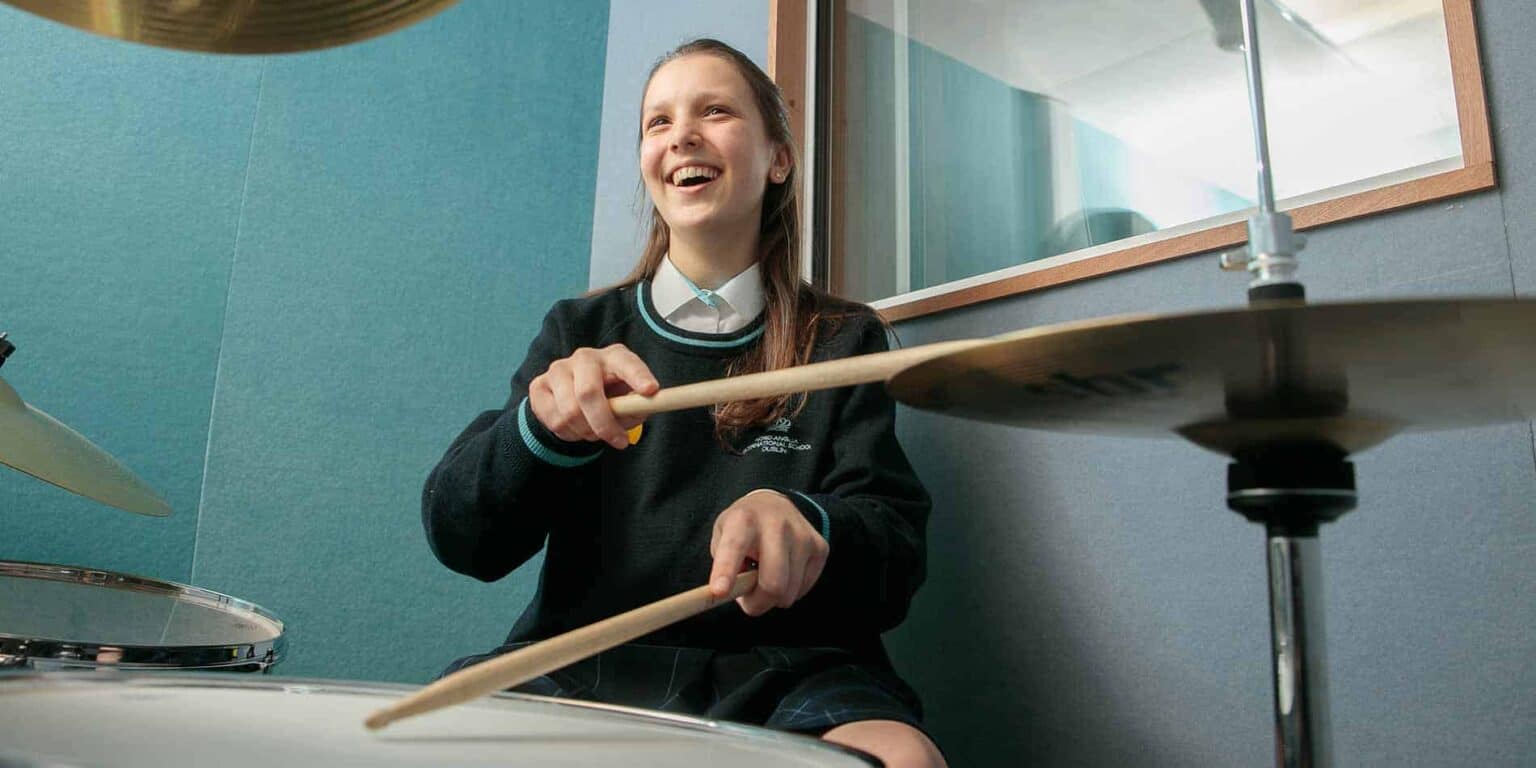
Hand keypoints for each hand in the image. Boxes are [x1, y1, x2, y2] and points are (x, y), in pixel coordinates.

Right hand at [528, 344, 658, 449]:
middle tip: (619, 441)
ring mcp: (558, 370)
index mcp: (613, 357)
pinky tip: (577, 428)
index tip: (651, 390)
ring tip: (595, 432)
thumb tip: (640, 410)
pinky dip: (569, 434)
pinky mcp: (538, 386)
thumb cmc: (611, 396)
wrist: (573, 394)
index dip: (638, 376)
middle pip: (588, 392)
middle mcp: (584, 358)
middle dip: (604, 423)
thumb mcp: (629, 400)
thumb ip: (637, 406)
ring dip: (586, 432)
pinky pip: (554, 420)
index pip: (626, 363)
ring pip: (569, 411)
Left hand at [709, 491, 828, 615]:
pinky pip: (803, 589)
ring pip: (789, 592)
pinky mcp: (820, 547)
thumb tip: (727, 595)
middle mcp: (776, 524)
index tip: (719, 591)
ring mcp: (802, 536)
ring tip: (765, 579)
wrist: (776, 505)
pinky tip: (784, 573)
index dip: (726, 571)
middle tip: (749, 601)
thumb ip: (722, 564)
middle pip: (773, 582)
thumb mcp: (722, 536)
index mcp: (743, 520)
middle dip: (757, 604)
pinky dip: (791, 591)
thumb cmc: (744, 528)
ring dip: (773, 598)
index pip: (734, 547)